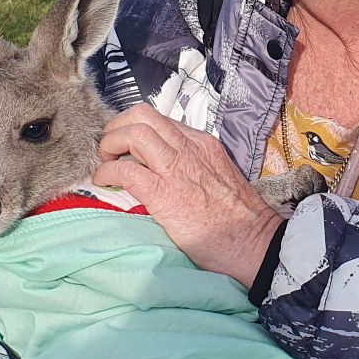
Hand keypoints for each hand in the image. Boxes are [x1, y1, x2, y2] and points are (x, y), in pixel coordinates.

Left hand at [95, 105, 282, 286]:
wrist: (254, 243)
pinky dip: (107, 172)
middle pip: (142, 115)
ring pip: (133, 133)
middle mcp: (190, 148)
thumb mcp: (217, 176)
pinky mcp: (164, 193)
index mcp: (203, 143)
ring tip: (105, 163)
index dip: (135, 127)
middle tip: (109, 149)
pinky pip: (126, 169)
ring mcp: (178, 168)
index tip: (125, 145)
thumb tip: (163, 170)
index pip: (160, 120)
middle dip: (117, 127)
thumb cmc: (238, 219)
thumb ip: (193, 166)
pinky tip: (104, 182)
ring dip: (109, 144)